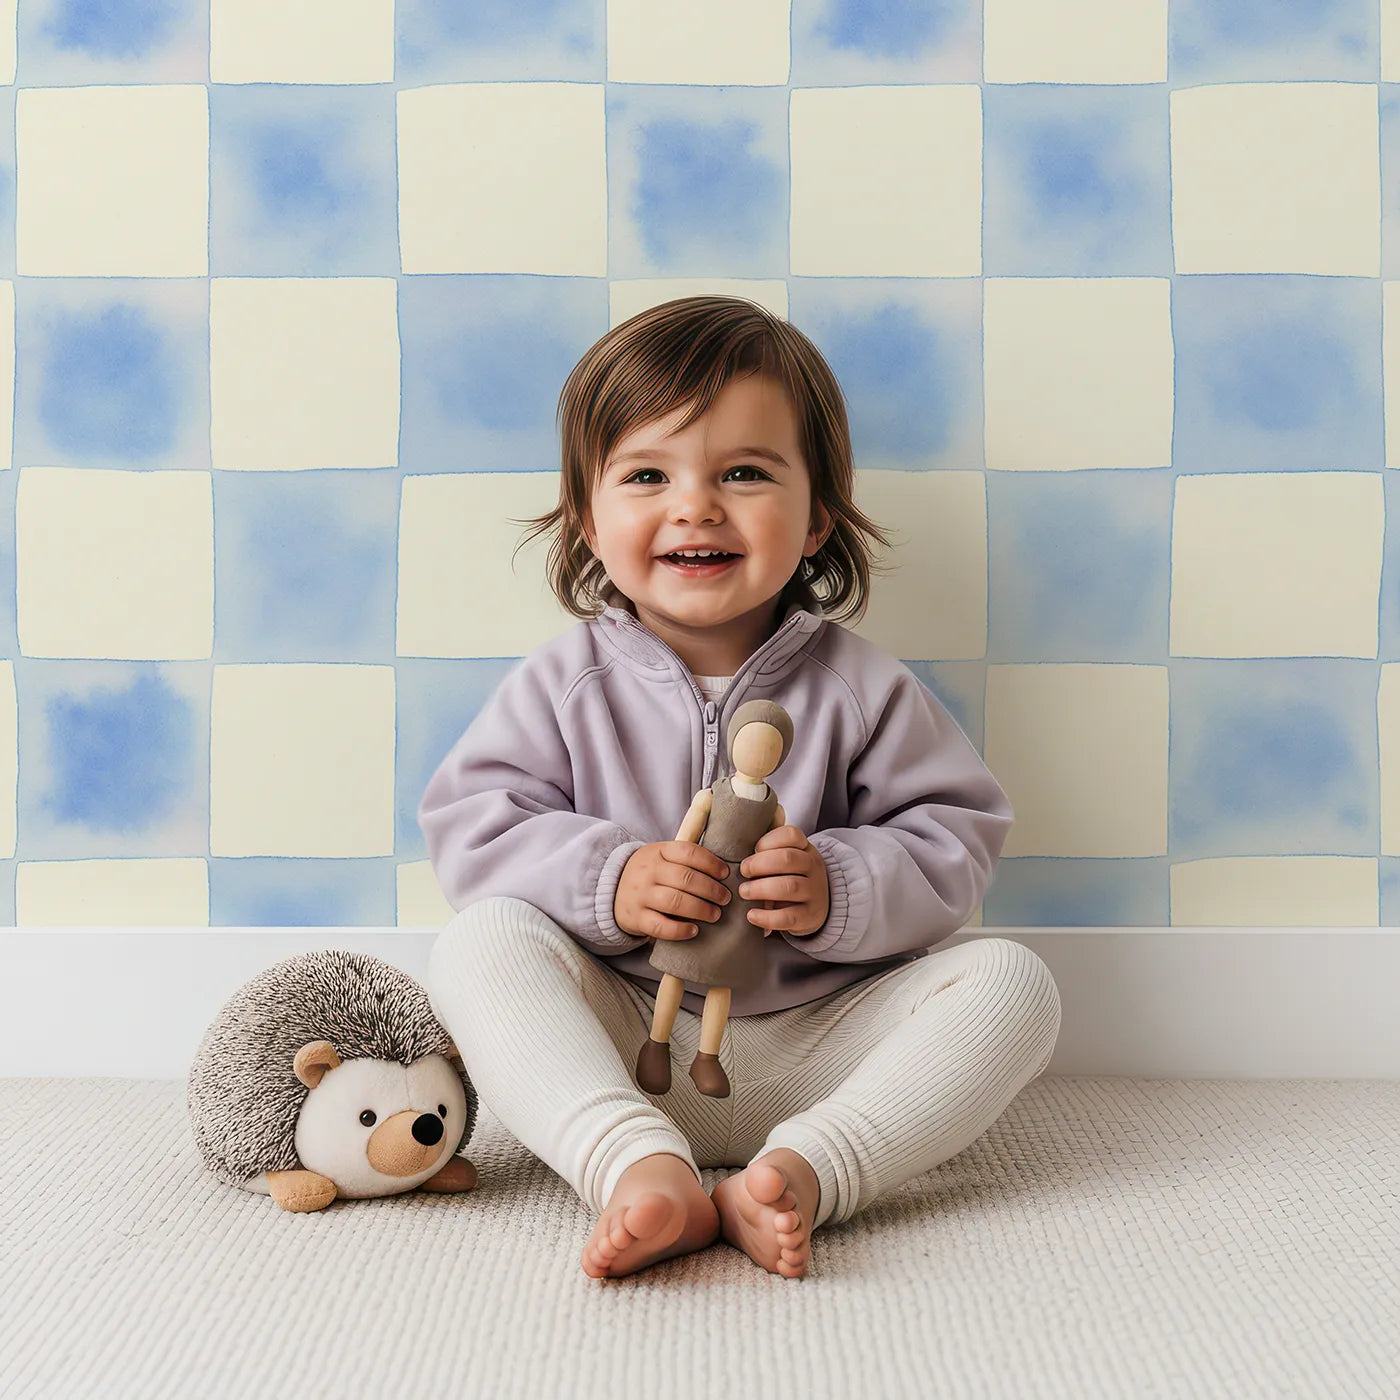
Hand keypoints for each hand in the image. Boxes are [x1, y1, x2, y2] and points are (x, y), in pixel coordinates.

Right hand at [615, 841, 731, 941]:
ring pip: (674, 901)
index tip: (725, 874)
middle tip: (725, 898)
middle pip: (685, 878)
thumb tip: (724, 870)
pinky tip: (694, 930)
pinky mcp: (636, 918)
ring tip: (715, 914)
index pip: (688, 852)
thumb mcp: (661, 856)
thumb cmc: (650, 874)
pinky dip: (680, 930)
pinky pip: (660, 926)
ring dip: (700, 909)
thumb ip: (686, 858)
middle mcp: (648, 871)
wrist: (612, 890)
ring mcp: (640, 895)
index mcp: (657, 851)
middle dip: (711, 889)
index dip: (711, 863)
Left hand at [738, 826, 829, 937]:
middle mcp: (812, 868)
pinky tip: (751, 915)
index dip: (768, 841)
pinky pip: (788, 917)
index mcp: (805, 849)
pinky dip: (766, 917)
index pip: (791, 835)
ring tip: (743, 891)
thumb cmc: (790, 877)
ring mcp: (813, 892)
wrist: (816, 906)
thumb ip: (767, 853)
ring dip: (760, 889)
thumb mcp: (786, 860)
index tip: (754, 849)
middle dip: (759, 864)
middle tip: (743, 871)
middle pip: (788, 859)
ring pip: (789, 887)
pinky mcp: (809, 916)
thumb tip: (735, 851)